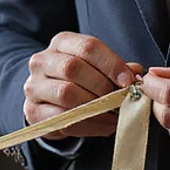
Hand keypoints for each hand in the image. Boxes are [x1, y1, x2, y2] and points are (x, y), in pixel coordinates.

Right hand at [24, 31, 142, 138]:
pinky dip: (88, 125)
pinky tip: (103, 126)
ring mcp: (33, 86)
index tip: (129, 81)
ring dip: (96, 107)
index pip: (87, 46)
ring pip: (66, 93)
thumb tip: (137, 73)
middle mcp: (42, 60)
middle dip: (103, 86)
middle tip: (120, 100)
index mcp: (61, 43)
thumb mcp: (95, 68)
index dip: (111, 64)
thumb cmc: (78, 81)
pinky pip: (62, 118)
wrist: (47, 100)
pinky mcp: (32, 111)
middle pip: (73, 68)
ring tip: (114, 115)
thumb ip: (116, 69)